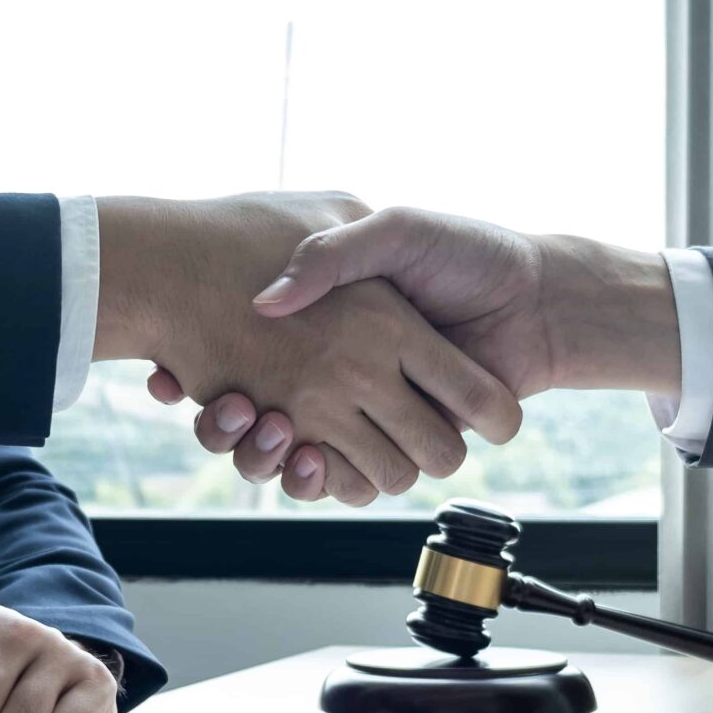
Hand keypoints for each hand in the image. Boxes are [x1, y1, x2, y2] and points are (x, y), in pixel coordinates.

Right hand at [158, 207, 677, 500]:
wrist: (539, 300)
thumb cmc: (467, 254)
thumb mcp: (392, 230)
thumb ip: (331, 255)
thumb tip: (268, 300)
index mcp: (328, 325)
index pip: (239, 359)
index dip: (201, 376)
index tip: (173, 376)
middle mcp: (338, 374)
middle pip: (255, 423)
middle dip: (230, 430)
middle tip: (223, 409)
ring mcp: (365, 414)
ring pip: (291, 459)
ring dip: (266, 458)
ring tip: (266, 428)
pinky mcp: (398, 446)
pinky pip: (343, 482)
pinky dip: (318, 479)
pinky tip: (304, 455)